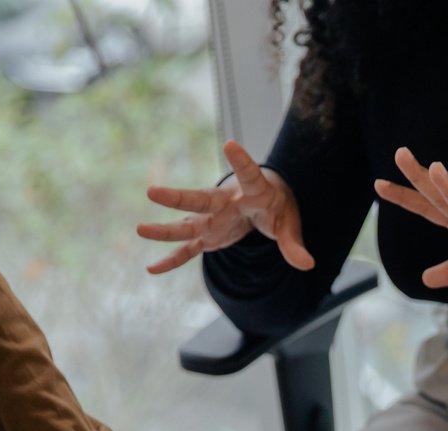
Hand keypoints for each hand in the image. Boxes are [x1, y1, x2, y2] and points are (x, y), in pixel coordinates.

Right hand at [138, 139, 314, 274]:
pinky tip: (151, 268)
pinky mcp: (208, 236)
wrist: (262, 202)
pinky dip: (172, 260)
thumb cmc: (276, 207)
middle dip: (178, 197)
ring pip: (187, 224)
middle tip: (152, 191)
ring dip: (165, 229)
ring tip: (140, 229)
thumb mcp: (289, 223)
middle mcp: (226, 203)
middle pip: (201, 199)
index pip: (249, 175)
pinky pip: (187, 250)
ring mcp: (213, 220)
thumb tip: (308, 265)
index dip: (241, 161)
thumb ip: (294, 245)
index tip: (230, 145)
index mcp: (252, 192)